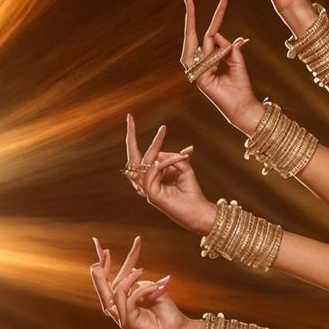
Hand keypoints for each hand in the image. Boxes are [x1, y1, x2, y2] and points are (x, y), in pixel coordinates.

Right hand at [90, 237, 197, 328]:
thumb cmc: (168, 312)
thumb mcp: (154, 289)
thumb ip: (141, 282)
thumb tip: (134, 271)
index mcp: (121, 302)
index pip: (109, 280)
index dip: (104, 263)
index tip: (100, 245)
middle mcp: (117, 309)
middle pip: (103, 285)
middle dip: (102, 266)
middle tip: (104, 250)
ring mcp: (121, 317)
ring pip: (116, 290)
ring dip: (130, 278)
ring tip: (142, 270)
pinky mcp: (127, 322)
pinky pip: (130, 298)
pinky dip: (143, 289)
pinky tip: (157, 287)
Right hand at [123, 114, 214, 233]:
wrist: (199, 212)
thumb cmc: (192, 192)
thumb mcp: (183, 168)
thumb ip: (173, 157)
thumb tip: (163, 153)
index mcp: (151, 177)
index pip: (141, 156)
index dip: (139, 138)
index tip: (140, 120)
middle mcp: (146, 183)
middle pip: (133, 156)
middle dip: (130, 135)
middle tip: (129, 117)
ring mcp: (147, 189)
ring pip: (145, 161)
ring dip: (159, 148)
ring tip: (174, 145)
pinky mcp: (151, 195)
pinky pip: (154, 171)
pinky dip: (167, 162)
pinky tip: (180, 159)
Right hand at [180, 0, 260, 130]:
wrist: (243, 106)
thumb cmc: (241, 86)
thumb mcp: (236, 61)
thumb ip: (228, 47)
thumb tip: (216, 34)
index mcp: (209, 58)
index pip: (208, 33)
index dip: (216, 16)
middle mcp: (201, 62)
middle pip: (194, 34)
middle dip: (190, 15)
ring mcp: (197, 69)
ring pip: (199, 42)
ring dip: (196, 24)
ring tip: (194, 8)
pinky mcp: (199, 77)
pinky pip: (208, 57)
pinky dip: (220, 53)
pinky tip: (228, 53)